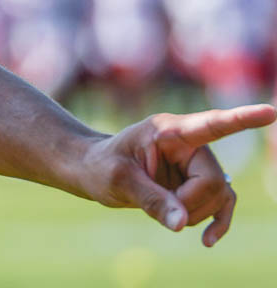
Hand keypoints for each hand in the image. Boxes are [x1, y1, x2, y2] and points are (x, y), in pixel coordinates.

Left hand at [80, 103, 276, 246]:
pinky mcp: (199, 183)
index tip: (269, 112)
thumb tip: (182, 224)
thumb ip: (150, 199)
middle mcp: (190, 144)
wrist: (94, 170)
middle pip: (213, 180)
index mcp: (168, 130)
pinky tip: (208, 241)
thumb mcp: (117, 180)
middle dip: (189, 203)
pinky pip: (223, 204)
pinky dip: (217, 223)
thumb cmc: (101, 166)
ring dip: (194, 213)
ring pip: (219, 196)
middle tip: (160, 207)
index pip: (211, 124)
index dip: (242, 119)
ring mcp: (197, 164)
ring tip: (161, 209)